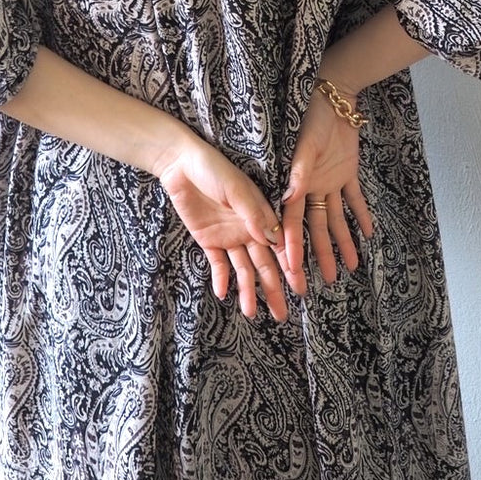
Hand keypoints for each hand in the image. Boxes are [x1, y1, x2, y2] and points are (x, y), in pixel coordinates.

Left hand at [157, 136, 289, 321]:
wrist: (180, 165)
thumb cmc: (214, 168)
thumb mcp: (236, 188)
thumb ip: (253, 215)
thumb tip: (274, 241)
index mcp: (261, 214)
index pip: (279, 245)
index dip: (290, 266)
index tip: (299, 287)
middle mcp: (248, 229)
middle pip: (264, 264)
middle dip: (273, 289)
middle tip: (281, 314)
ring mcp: (229, 236)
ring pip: (243, 269)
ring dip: (247, 290)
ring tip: (251, 313)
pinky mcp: (209, 240)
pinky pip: (219, 264)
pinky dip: (222, 279)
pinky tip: (224, 293)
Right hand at [281, 81, 373, 286]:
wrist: (335, 97)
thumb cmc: (312, 118)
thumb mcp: (304, 146)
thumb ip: (298, 173)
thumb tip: (286, 201)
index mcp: (296, 182)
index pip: (293, 221)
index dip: (293, 245)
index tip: (293, 270)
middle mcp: (312, 187)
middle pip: (316, 227)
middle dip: (319, 254)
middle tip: (325, 281)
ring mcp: (330, 181)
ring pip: (336, 219)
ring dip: (342, 242)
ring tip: (349, 267)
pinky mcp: (347, 172)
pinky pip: (355, 199)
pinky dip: (361, 216)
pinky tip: (367, 235)